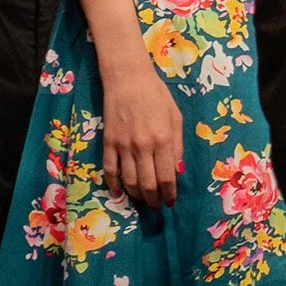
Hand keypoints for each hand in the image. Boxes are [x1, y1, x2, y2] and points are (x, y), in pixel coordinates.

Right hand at [101, 60, 184, 209]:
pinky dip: (113, 184)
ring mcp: (123, 145)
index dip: (169, 195)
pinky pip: (109, 169)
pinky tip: (119, 192)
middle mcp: (143, 146)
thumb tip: (177, 170)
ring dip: (136, 196)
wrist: (128, 79)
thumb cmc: (157, 95)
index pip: (166, 177)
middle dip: (153, 200)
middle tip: (157, 207)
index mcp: (163, 140)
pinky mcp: (108, 142)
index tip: (171, 203)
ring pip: (128, 181)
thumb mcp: (176, 117)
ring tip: (143, 201)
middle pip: (147, 184)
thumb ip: (177, 145)